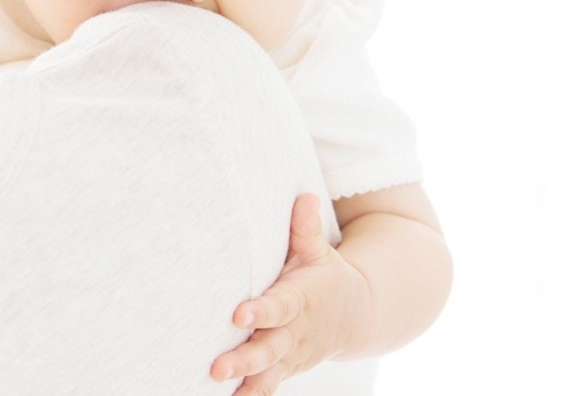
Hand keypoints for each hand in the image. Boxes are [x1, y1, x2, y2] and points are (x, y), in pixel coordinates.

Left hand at [210, 194, 370, 395]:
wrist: (357, 314)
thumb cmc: (323, 275)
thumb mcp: (318, 251)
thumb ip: (305, 229)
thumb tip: (303, 196)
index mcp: (301, 299)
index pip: (279, 306)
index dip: (260, 312)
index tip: (238, 314)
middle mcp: (296, 332)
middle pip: (269, 348)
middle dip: (245, 359)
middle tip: (216, 367)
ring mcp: (292, 355)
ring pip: (268, 373)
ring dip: (244, 381)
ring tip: (215, 384)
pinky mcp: (287, 368)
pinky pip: (268, 385)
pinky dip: (251, 394)